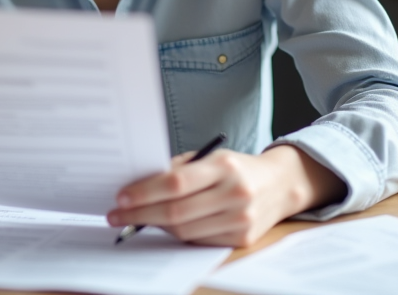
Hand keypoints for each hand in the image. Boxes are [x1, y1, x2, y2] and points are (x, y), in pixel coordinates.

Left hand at [106, 145, 345, 246]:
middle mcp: (235, 194)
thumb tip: (139, 184)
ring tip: (138, 219)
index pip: (176, 182)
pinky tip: (165, 226)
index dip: (145, 192)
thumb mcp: (211, 157)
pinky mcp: (242, 239)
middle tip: (118, 215)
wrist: (279, 185)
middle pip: (177, 211)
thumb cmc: (236, 168)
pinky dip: (178, 234)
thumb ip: (179, 169)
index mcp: (224, 166)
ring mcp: (241, 219)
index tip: (122, 197)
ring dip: (157, 226)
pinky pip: (199, 241)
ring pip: (185, 231)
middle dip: (141, 214)